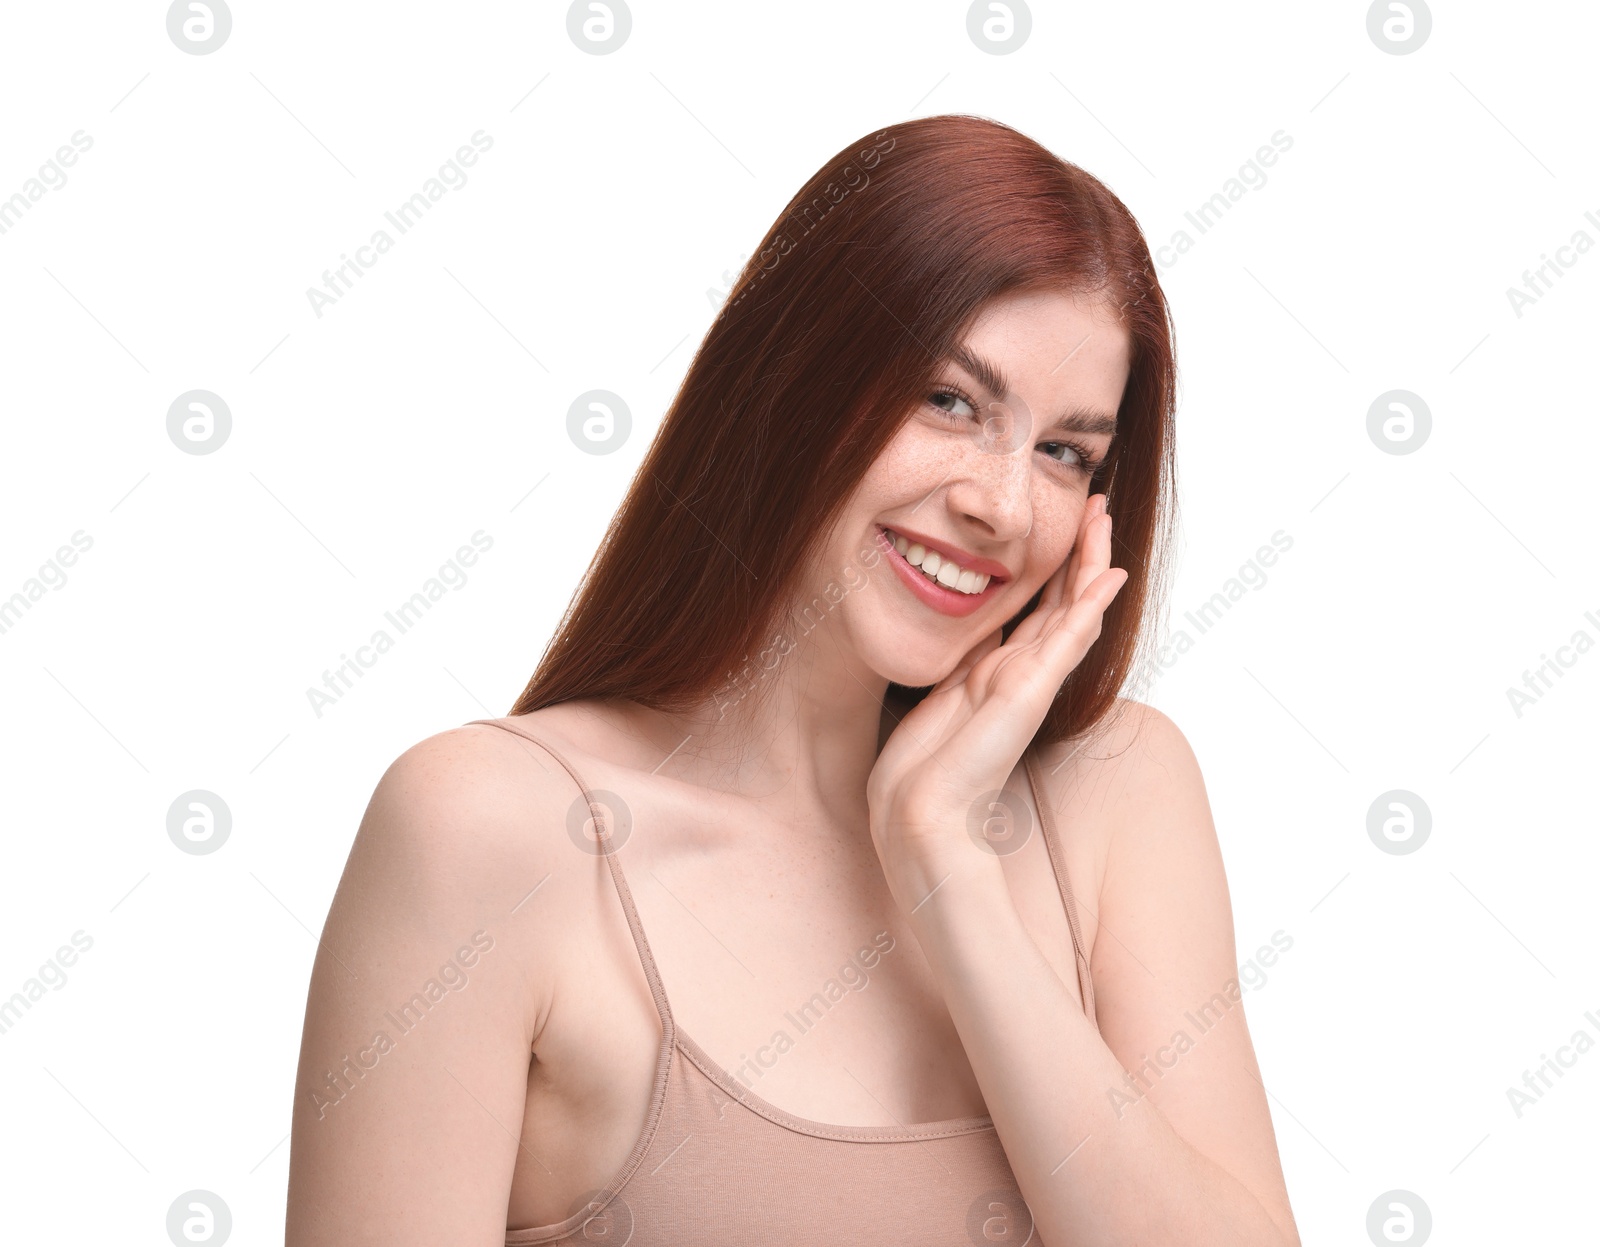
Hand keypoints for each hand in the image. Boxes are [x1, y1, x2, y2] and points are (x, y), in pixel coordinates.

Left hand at [866, 493, 1127, 911]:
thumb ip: (956, 665)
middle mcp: (1019, 675)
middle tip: (1095, 509)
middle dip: (1078, 554)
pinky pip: (1068, 637)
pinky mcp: (1031, 690)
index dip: (1050, 571)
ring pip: (1071, 609)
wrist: (920, 812)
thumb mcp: (936, 695)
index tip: (1060, 530)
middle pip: (1059, 602)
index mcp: (995, 674)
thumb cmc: (919, 769)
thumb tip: (954, 633)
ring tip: (1103, 521)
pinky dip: (1091, 604)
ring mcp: (1029, 682)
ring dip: (1090, 563)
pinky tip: (1110, 575)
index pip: (1033, 611)